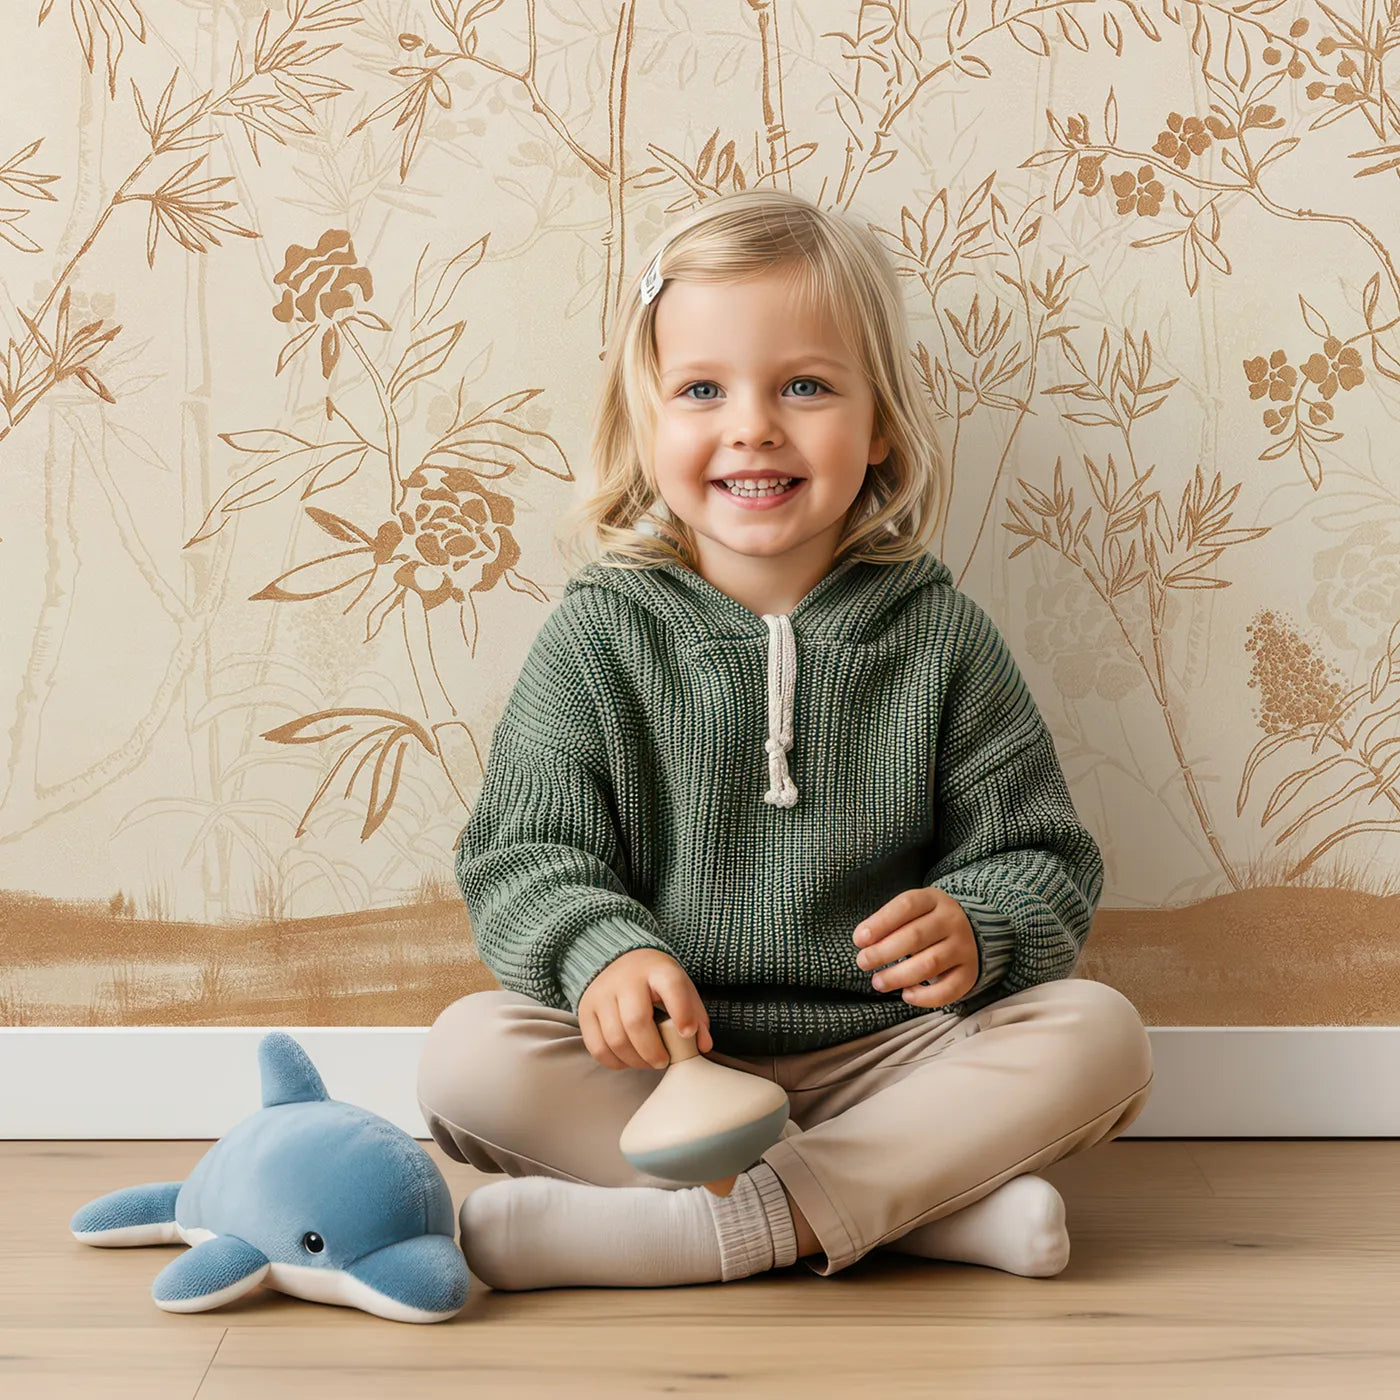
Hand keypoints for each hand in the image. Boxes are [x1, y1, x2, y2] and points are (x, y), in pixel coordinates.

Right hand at [577, 947, 713, 1070]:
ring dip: (635, 1060)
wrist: (618, 962)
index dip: (681, 1012)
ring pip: (616, 1039)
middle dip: (653, 1051)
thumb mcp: (679, 987)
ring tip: (648, 1061)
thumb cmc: (655, 981)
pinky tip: (628, 1059)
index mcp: (657, 969)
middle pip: (636, 1022)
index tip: (687, 1034)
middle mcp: (626, 979)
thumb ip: (695, 1014)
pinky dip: (615, 1062)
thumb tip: (703, 1045)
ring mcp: (602, 994)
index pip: (671, 986)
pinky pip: (597, 1048)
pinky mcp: (585, 1011)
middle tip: (663, 1061)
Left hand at [853, 887, 978, 1008]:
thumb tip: (863, 941)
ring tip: (878, 982)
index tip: (858, 940)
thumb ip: (889, 923)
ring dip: (899, 976)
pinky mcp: (970, 972)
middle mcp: (952, 920)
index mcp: (933, 899)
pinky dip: (925, 997)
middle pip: (916, 936)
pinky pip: (949, 990)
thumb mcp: (911, 912)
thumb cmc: (926, 922)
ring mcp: (963, 947)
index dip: (880, 923)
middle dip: (883, 952)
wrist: (968, 929)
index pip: (906, 906)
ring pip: (930, 964)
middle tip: (863, 962)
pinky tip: (906, 994)